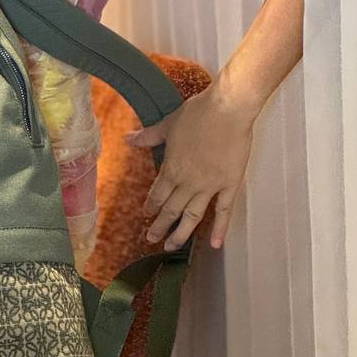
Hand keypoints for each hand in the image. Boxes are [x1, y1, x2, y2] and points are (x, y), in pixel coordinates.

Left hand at [123, 82, 254, 251]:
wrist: (228, 109)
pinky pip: (224, 211)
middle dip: (160, 225)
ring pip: (193, 216)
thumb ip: (149, 136)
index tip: (146, 214)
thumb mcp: (168, 124)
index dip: (151, 205)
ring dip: (181, 233)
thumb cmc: (198, 113)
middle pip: (171, 209)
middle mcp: (188, 182)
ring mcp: (209, 186)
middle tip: (151, 239)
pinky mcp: (229, 184)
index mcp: (172, 168)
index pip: (158, 193)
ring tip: (172, 247)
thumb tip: (127, 138)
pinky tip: (214, 244)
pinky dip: (219, 228)